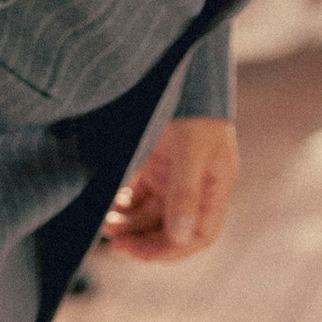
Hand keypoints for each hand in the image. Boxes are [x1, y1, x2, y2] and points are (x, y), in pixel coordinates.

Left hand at [102, 116, 237, 260]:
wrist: (176, 70)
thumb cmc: (194, 106)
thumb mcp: (192, 148)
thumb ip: (185, 193)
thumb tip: (180, 237)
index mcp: (215, 186)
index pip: (201, 235)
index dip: (173, 250)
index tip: (140, 251)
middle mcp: (195, 186)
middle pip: (172, 230)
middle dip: (144, 240)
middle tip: (116, 243)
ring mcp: (173, 177)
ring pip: (150, 216)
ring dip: (130, 225)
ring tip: (106, 225)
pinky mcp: (153, 165)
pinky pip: (137, 198)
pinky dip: (122, 207)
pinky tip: (107, 207)